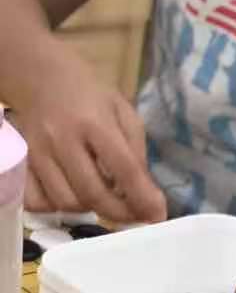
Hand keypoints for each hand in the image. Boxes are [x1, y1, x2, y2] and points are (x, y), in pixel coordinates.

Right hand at [13, 60, 166, 224]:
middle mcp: (63, 139)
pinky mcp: (21, 161)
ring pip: (66, 201)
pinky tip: (73, 195)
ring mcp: (38, 152)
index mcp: (95, 123)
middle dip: (120, 213)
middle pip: (92, 193)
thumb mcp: (124, 114)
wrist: (41, 77)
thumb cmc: (90, 96)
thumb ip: (136, 152)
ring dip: (90, 209)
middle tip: (135, 215)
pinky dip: (57, 207)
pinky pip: (37, 201)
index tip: (157, 215)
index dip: (143, 197)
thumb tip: (147, 195)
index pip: (124, 169)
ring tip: (104, 199)